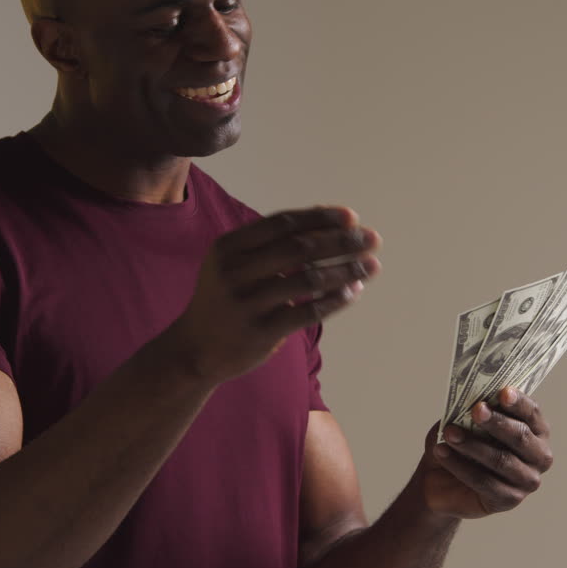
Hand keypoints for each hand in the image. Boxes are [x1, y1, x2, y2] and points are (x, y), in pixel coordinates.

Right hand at [167, 206, 381, 385]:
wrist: (194, 350)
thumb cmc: (226, 299)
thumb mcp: (235, 264)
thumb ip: (274, 244)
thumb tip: (330, 220)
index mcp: (228, 247)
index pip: (283, 223)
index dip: (320, 218)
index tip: (352, 217)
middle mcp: (233, 271)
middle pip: (299, 248)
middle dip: (341, 241)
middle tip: (373, 238)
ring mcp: (245, 303)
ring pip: (308, 279)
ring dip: (346, 270)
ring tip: (372, 265)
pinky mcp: (259, 332)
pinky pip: (307, 311)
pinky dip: (335, 299)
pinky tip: (355, 290)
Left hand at [420, 387, 553, 518]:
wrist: (440, 478)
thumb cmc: (461, 440)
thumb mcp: (464, 420)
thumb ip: (474, 410)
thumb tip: (476, 401)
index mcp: (536, 430)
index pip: (532, 413)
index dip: (518, 402)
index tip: (503, 391)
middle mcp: (539, 456)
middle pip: (521, 437)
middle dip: (497, 422)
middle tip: (476, 409)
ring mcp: (527, 481)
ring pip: (501, 460)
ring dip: (473, 444)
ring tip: (449, 432)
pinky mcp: (509, 500)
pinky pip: (484, 482)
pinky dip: (460, 465)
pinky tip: (441, 451)